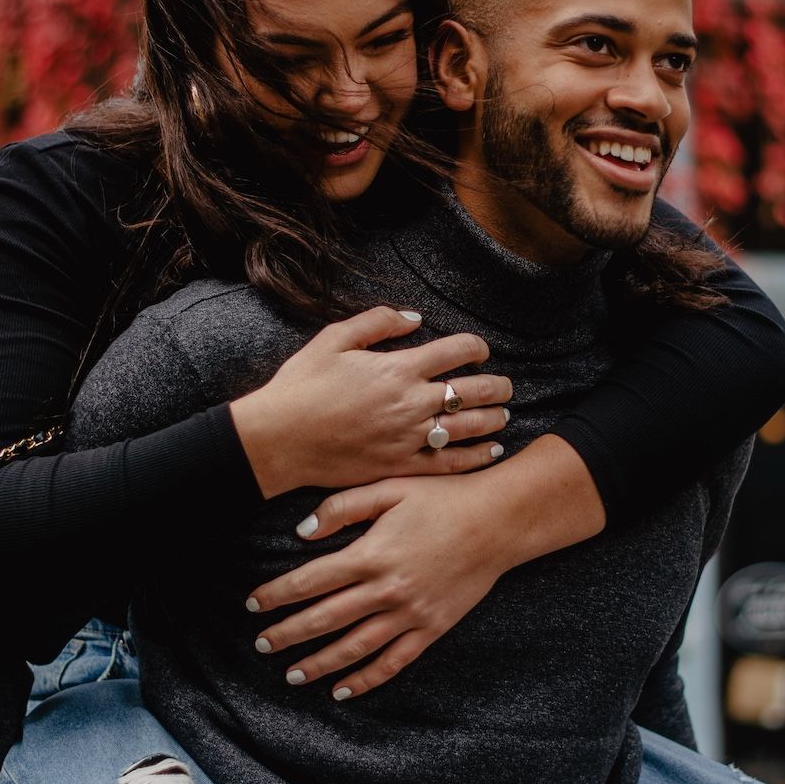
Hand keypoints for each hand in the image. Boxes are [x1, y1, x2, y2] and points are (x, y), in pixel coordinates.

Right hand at [229, 307, 512, 496]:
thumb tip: (414, 317)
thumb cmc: (301, 386)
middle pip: (472, 390)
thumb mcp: (333, 339)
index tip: (480, 351)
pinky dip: (476, 456)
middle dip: (497, 385)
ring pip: (468, 427)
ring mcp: (409, 437)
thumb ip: (377, 322)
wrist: (278, 439)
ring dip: (494, 418)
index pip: (456, 351)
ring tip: (505, 414)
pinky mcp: (401, 466)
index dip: (476, 347)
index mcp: (397, 368)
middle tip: (506, 385)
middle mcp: (411, 403)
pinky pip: (449, 462)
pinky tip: (491, 451)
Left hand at [244, 473, 510, 697]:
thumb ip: (343, 507)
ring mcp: (410, 614)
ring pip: (354, 648)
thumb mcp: (391, 488)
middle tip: (261, 645)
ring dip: (319, 664)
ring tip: (292, 675)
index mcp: (370, 554)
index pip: (310, 581)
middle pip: (325, 619)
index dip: (277, 595)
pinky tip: (342, 690)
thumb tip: (302, 532)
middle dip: (288, 634)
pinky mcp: (431, 629)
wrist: (498, 522)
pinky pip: (393, 662)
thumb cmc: (443, 498)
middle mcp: (386, 590)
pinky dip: (366, 679)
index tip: (252, 604)